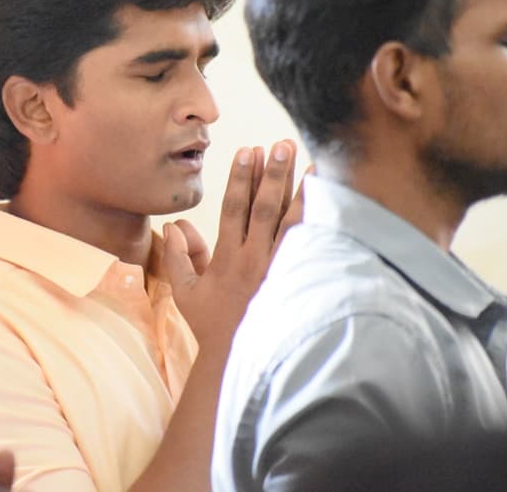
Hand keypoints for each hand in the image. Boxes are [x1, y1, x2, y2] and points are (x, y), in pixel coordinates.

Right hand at [161, 140, 300, 347]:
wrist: (240, 361)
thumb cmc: (212, 326)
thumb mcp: (185, 293)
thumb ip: (179, 257)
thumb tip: (175, 225)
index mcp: (225, 258)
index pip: (233, 207)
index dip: (240, 177)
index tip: (247, 150)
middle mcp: (252, 260)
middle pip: (264, 208)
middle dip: (272, 174)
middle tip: (280, 144)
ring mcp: (277, 272)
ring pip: (291, 224)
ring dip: (301, 192)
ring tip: (312, 163)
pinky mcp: (296, 283)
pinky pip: (311, 248)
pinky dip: (320, 225)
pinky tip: (331, 205)